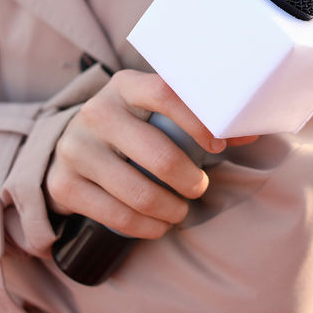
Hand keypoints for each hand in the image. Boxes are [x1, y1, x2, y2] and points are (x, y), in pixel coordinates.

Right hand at [45, 70, 256, 238]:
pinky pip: (116, 215)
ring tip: (180, 211)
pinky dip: (146, 227)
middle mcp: (96, 112)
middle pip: (158, 153)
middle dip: (189, 180)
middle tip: (200, 188)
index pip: (166, 94)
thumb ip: (199, 120)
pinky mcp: (63, 184)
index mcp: (125, 86)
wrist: (67, 146)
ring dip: (171, 209)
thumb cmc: (131, 127)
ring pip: (138, 191)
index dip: (198, 122)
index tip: (218, 147)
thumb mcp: (155, 113)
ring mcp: (75, 148)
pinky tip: (158, 225)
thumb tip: (250, 132)